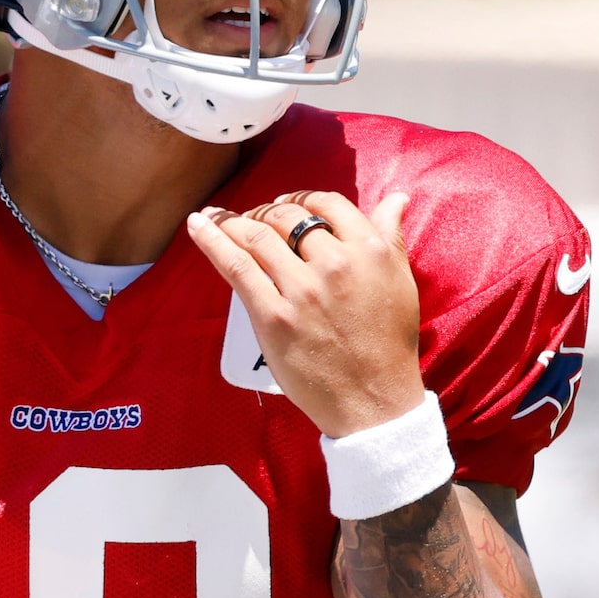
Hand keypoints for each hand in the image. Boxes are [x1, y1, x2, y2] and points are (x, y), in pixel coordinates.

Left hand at [186, 189, 423, 437]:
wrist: (374, 399)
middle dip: (264, 211)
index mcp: (369, 250)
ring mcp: (301, 289)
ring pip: (257, 236)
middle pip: (287, 217)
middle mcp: (335, 263)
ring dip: (232, 220)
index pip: (326, 203)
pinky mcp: (273, 316)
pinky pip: (236, 266)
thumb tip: (396, 197)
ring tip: (216, 215)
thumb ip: (392, 236)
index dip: (300, 198)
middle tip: (252, 217)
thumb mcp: (401, 281)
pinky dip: (212, 240)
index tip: (285, 204)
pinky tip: (197, 224)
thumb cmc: (389, 343)